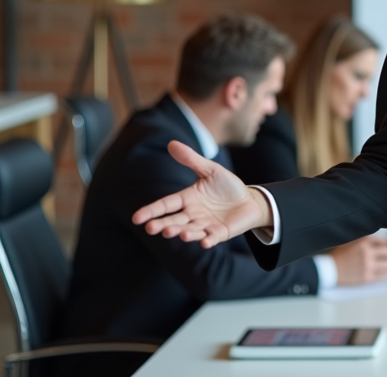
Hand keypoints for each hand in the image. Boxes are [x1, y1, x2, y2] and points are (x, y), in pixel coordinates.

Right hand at [131, 141, 269, 247]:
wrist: (250, 201)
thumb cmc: (227, 186)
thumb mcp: (211, 170)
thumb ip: (192, 160)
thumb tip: (171, 143)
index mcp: (187, 199)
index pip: (166, 205)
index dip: (151, 211)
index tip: (136, 218)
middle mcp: (192, 214)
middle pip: (175, 220)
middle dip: (163, 225)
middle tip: (151, 228)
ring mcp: (205, 225)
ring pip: (190, 230)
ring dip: (183, 233)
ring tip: (175, 234)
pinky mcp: (219, 233)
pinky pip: (212, 238)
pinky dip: (207, 241)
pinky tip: (204, 242)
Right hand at [331, 237, 386, 284]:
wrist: (329, 270)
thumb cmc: (340, 255)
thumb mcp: (352, 240)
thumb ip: (367, 240)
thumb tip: (384, 242)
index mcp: (364, 241)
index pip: (385, 242)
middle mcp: (367, 253)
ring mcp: (367, 266)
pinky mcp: (366, 278)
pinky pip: (383, 276)